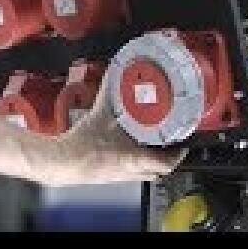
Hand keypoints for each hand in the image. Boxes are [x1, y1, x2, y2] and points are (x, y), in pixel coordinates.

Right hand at [48, 62, 187, 185]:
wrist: (64, 162)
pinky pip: (129, 173)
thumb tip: (115, 71)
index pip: (167, 163)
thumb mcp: (100, 113)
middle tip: (169, 143)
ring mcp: (121, 177)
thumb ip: (110, 90)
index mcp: (135, 158)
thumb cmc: (84, 144)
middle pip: (158, 171)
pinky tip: (125, 149)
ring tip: (150, 145)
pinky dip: (134, 163)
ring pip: (144, 174)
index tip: (183, 145)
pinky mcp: (109, 177)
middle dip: (166, 158)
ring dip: (150, 162)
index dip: (178, 154)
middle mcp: (132, 171)